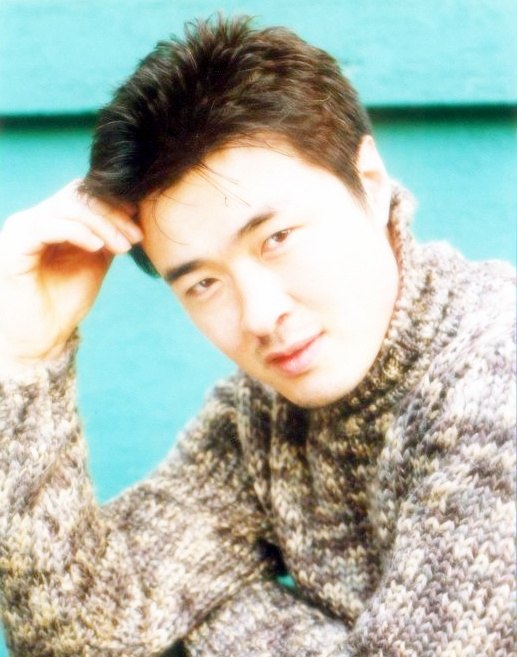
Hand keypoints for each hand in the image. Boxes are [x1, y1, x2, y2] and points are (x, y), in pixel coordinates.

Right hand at [0, 180, 142, 371]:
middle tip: (135, 238)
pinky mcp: (15, 246)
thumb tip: (132, 212)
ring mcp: (22, 230)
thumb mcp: (95, 262)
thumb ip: (107, 236)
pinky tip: (98, 247)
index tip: (139, 228)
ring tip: (122, 247)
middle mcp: (33, 219)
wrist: (43, 338)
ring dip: (102, 225)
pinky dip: (78, 232)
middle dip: (113, 215)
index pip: (84, 196)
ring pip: (67, 207)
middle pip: (78, 196)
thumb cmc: (65, 302)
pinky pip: (49, 226)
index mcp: (51, 220)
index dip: (115, 206)